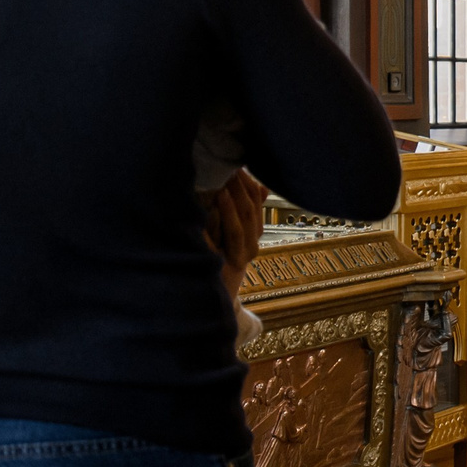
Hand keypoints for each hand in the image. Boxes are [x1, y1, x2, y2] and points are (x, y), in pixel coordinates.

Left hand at [206, 172, 266, 298]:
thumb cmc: (218, 263)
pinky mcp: (220, 270)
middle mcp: (250, 249)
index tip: (237, 165)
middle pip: (249, 215)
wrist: (209, 301)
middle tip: (228, 169)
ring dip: (230, 208)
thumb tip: (262, 188)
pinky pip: (217, 247)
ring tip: (222, 188)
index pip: (256, 205)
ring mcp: (236, 261)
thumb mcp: (233, 237)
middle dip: (239, 190)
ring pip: (239, 230)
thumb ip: (247, 213)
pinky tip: (203, 214)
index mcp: (253, 237)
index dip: (248, 185)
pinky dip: (211, 230)